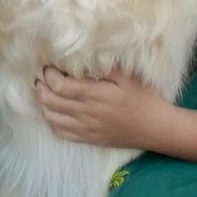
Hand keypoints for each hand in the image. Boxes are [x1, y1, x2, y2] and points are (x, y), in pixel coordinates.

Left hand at [36, 67, 170, 148]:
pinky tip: (54, 112)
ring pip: (52, 118)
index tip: (49, 67)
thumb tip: (84, 57)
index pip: (60, 86)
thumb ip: (106, 67)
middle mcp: (87, 113)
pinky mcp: (88, 139)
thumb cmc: (144, 99)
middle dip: (41, 87)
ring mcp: (86, 129)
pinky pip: (61, 133)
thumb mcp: (129, 77)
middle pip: (51, 101)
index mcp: (96, 95)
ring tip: (45, 92)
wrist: (156, 128)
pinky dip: (52, 121)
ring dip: (44, 104)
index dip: (49, 75)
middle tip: (41, 77)